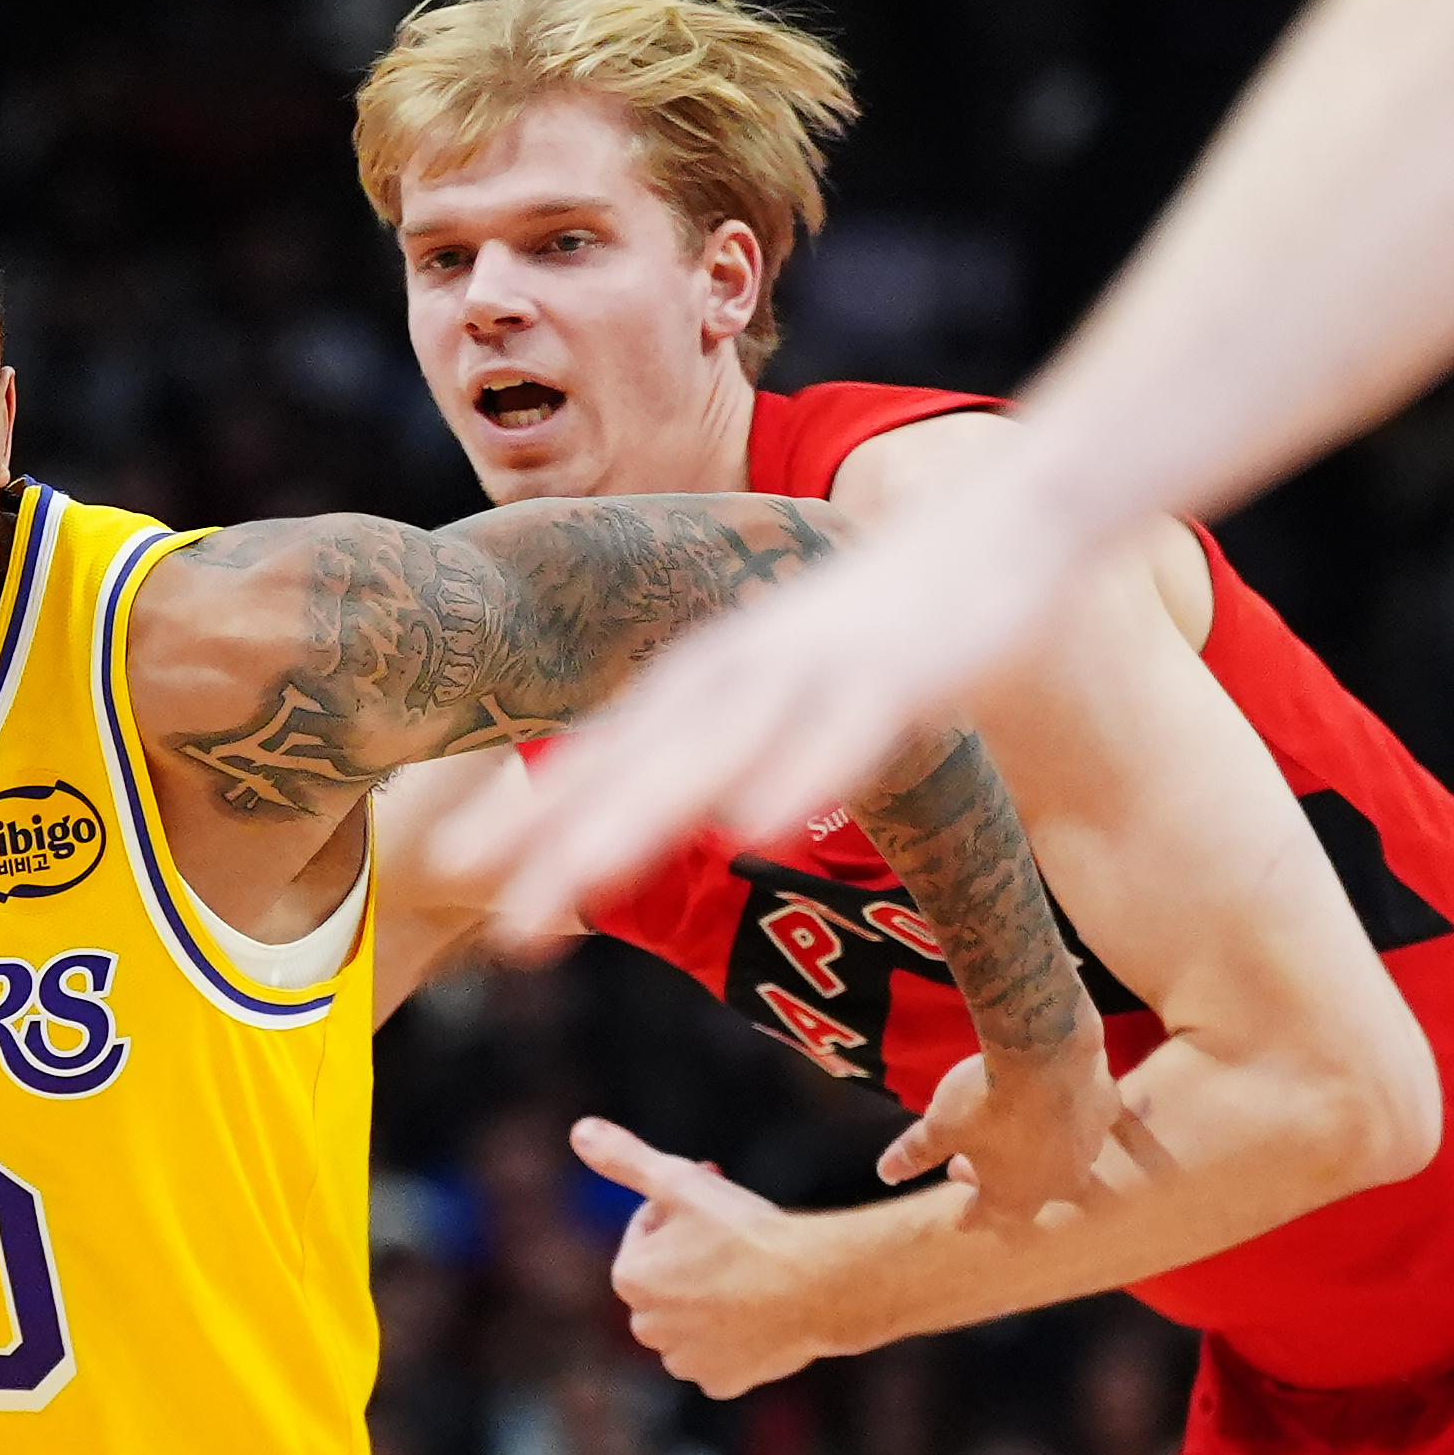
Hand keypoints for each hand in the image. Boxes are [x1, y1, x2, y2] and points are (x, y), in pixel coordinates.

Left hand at [431, 502, 1082, 947]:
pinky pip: (837, 737)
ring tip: (581, 879)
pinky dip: (794, 779)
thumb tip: (659, 809)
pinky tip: (757, 831)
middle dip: (563, 847)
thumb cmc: (877, 621)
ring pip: (713, 754)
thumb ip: (710, 739)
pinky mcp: (892, 675)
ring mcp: (808, 671)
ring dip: (645, 817)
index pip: (599, 756)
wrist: (1000, 525)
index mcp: (703, 682)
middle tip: (501, 929)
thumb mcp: (774, 683)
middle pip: (635, 770)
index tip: (453, 869)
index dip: (528, 815)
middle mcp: (735, 674)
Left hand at [578, 1117, 833, 1398]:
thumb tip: (580, 1131)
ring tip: (750, 1274)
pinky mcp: (723, 1383)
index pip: (648, 1232)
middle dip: (692, 1256)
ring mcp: (686, 1360)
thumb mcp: (679, 1181)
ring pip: (693, 1319)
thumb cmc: (745, 1232)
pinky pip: (722, 1355)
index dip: (680, 1212)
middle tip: (736, 1235)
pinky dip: (736, 1337)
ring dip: (711, 1297)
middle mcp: (647, 1327)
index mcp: (630, 1279)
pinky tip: (761, 1313)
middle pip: (668, 1278)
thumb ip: (626, 1158)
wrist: (815, 1286)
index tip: (713, 1204)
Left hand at [875, 992, 1118, 1220]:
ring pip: (1063, 1161)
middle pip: (1029, 1194)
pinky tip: (1061, 1104)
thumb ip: (916, 1153)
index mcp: (1016, 1194)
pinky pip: (1087, 1122)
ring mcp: (1088, 1148)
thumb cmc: (985, 1101)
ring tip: (1016, 1135)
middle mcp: (1059, 1181)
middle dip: (1000, 1185)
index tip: (959, 1219)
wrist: (1047, 1051)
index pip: (988, 1216)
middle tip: (968, 1168)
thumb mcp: (940, 1127)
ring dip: (1037, 1154)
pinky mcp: (1107, 1110)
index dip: (971, 1216)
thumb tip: (886, 1173)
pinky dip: (1070, 1118)